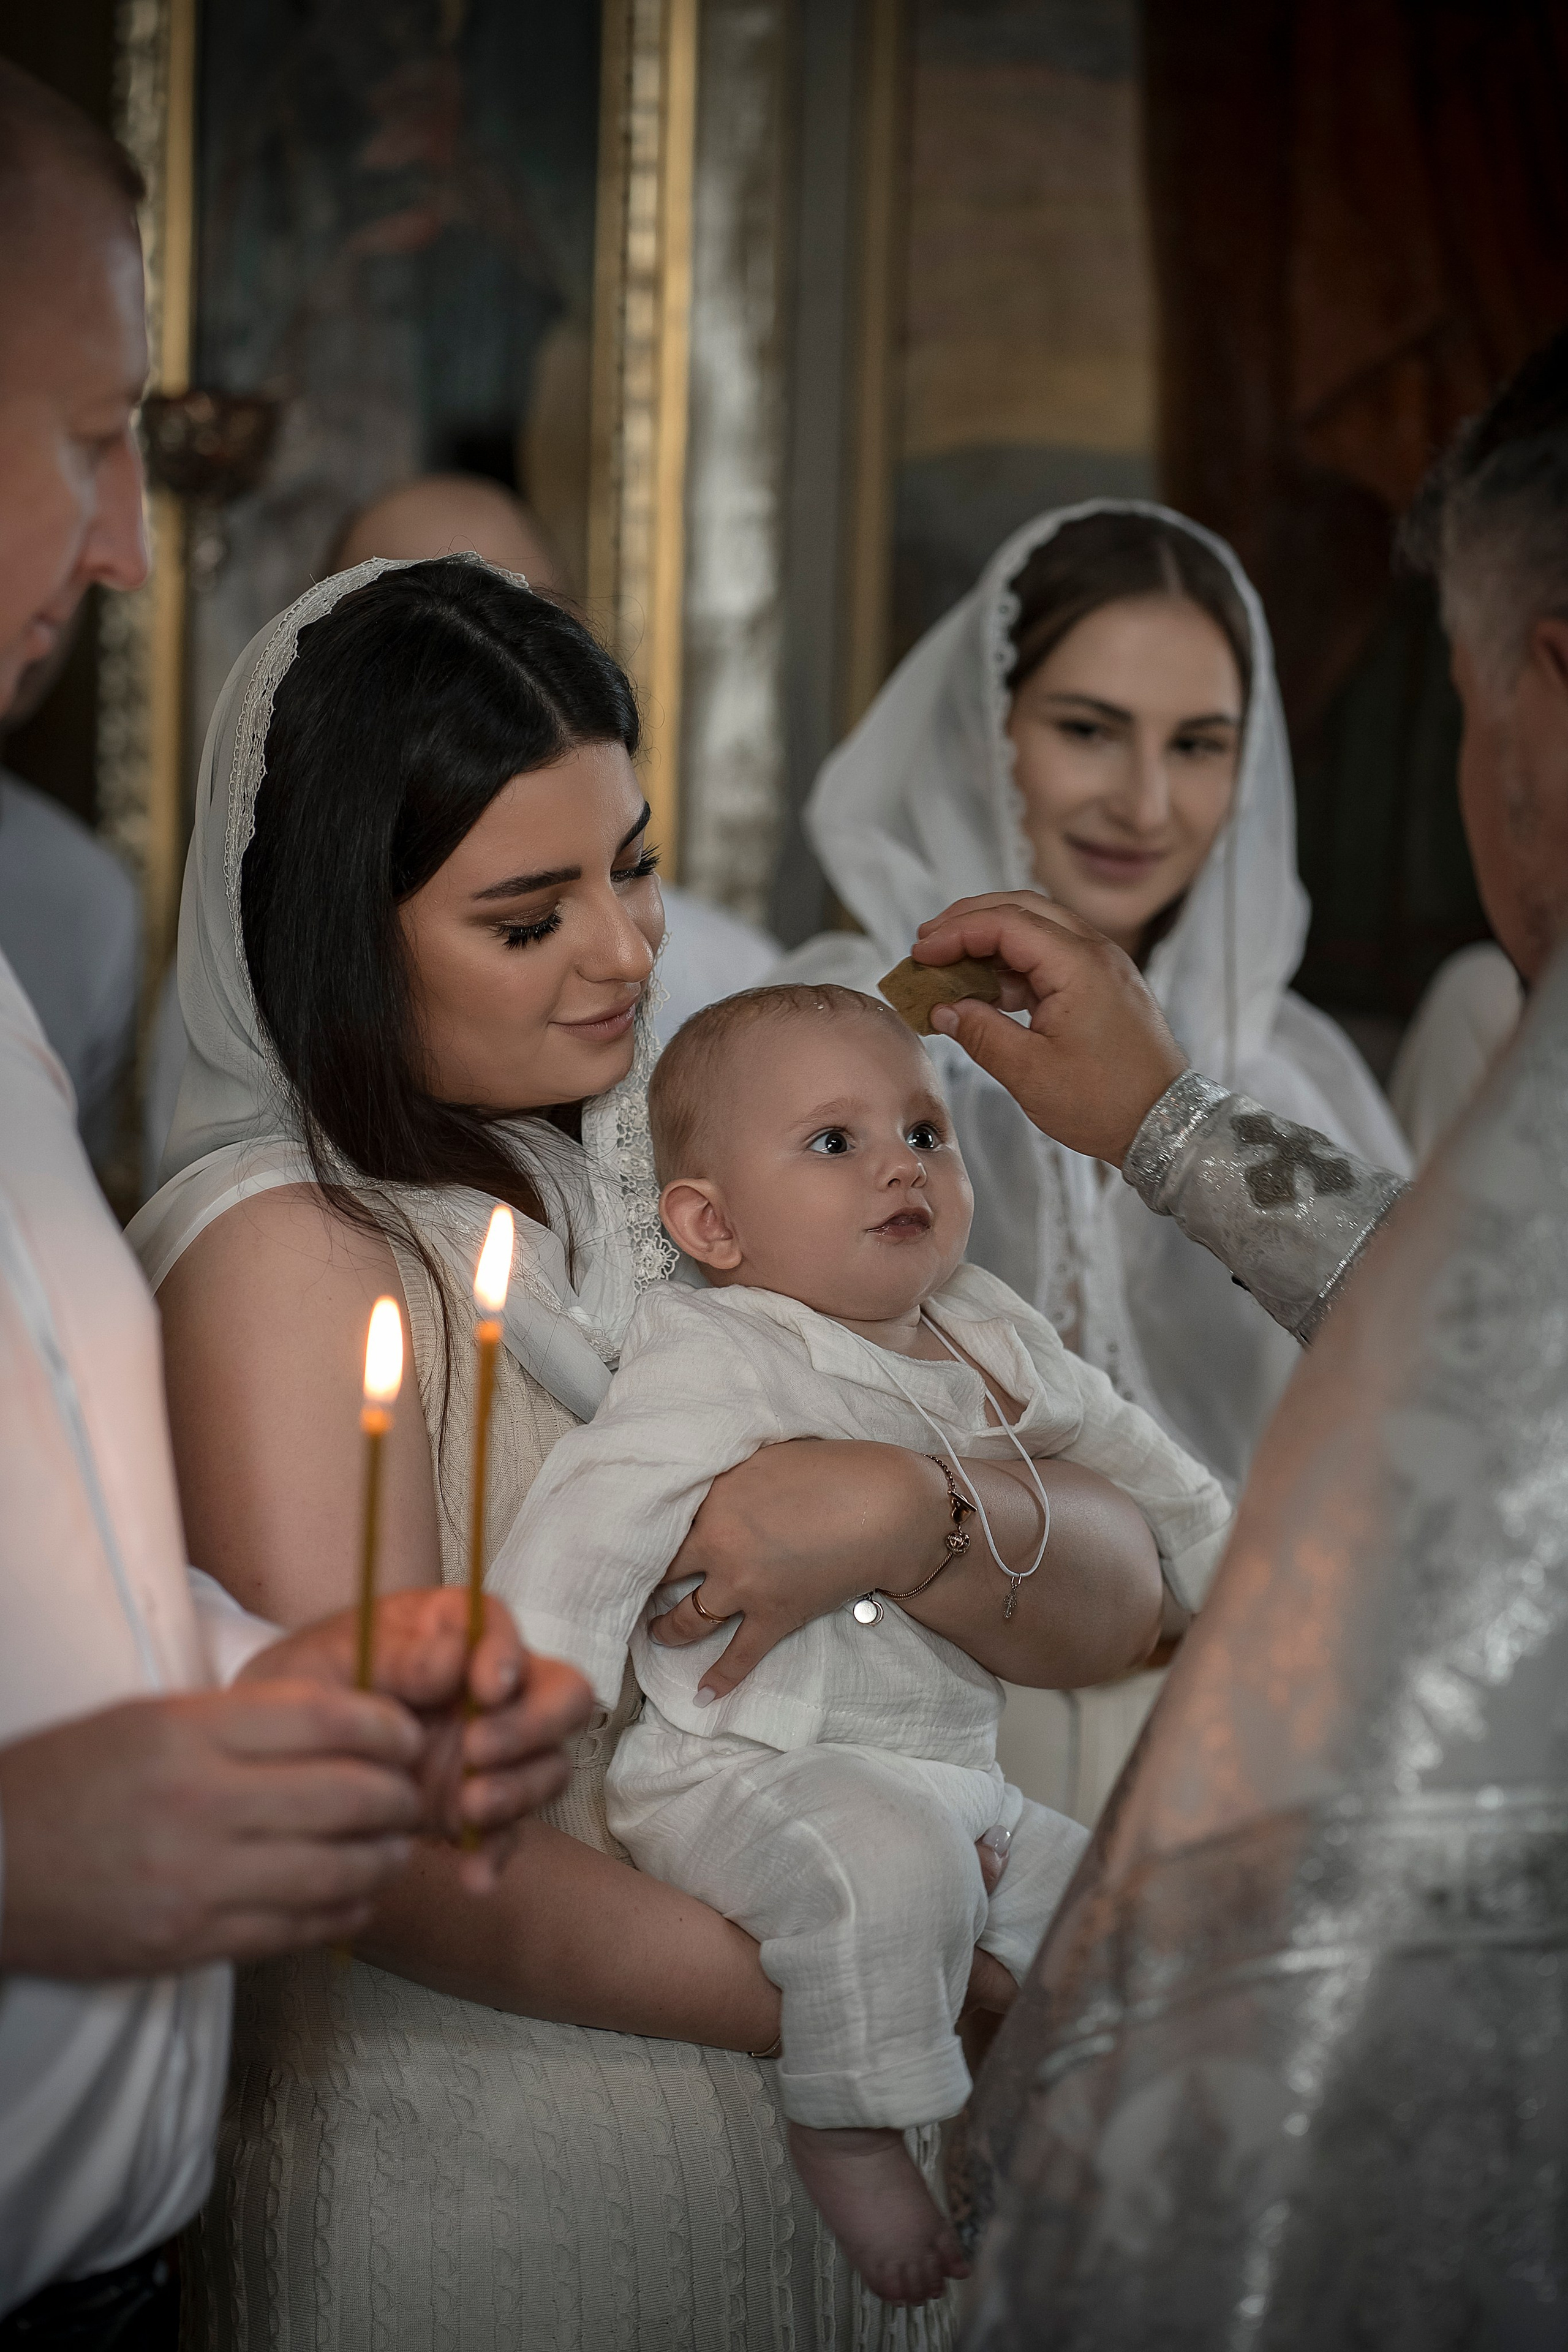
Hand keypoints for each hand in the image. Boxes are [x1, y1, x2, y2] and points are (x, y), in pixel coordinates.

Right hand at [0, 1682, 424, 1977]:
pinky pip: (295, 1931)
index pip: (326, 1719)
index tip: (404, 1733)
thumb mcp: (148, 1720)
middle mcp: (201, 1804)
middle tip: (411, 1792)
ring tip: (395, 1847)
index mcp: (189, 1733)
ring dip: (383, 1859)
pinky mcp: (189, 1944)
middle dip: (399, 1796)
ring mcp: (197, 1882)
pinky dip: (342, 1912)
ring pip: (334, 1871)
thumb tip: (339, 1724)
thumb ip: (241, 1720)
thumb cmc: (67, 1782)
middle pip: (347, 1796)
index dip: (386, 1726)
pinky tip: (356, 1896)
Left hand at [240, 1590, 594, 1892]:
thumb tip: (452, 1659)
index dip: (506, 1655)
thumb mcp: (327, 1664)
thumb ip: (393, 1657)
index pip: (501, 1627)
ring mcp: (492, 1745)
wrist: (271, 1759)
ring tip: (466, 1810)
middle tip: (478, 1750)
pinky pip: (510, 1829)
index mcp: (448, 1629)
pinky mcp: (480, 1803)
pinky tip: (472, 1876)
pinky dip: (497, 1853)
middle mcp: (485, 1685)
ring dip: (519, 1789)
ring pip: (548, 1762)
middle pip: (561, 1691)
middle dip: (533, 1724)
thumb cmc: (303, 1689)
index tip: (485, 1689)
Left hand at [650, 1440, 951, 1699]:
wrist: (888, 1508)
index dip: (641, 1535)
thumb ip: (728, 1478)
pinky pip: (738, 1656)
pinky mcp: (774, 1617)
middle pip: (662, 1574)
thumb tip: (706, 1487)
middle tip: (625, 1593)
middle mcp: (717, 1546)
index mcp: (712, 1500)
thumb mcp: (768, 1457)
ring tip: (656, 1635)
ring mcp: (744, 1587)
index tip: (625, 1542)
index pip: (659, 1522)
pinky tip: (703, 1694)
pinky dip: (720, 1678)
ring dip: (667, 1631)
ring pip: (687, 1619)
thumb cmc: (836, 1469)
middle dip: (641, 1586)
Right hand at [912, 893, 1187, 1163]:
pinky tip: (985, 990)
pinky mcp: (1102, 987)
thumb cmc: (1106, 1103)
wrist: (1165, 1126)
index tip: (920, 952)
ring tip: (950, 966)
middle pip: (1023, 909)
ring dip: (991, 941)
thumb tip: (942, 1009)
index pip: (1007, 922)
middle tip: (927, 942)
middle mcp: (1095, 953)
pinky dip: (1014, 965)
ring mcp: (1102, 967)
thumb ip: (980, 1032)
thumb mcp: (1030, 1072)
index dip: (956, 932)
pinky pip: (1051, 958)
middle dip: (970, 921)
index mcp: (1079, 965)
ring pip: (1037, 930)